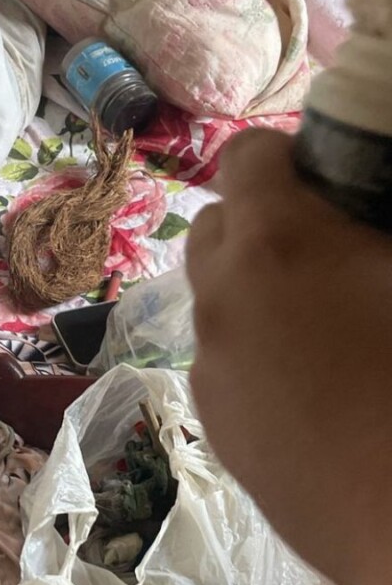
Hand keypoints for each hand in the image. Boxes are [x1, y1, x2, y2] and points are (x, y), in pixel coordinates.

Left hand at [186, 128, 391, 584]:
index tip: (327, 178)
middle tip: (326, 247)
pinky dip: (252, 354)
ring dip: (254, 292)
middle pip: (215, 228)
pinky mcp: (216, 428)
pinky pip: (223, 363)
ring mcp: (209, 369)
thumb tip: (365, 234)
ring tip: (322, 322)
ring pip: (215, 302)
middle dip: (260, 222)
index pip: (245, 158)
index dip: (287, 157)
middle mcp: (222, 300)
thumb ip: (378, 234)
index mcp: (276, 244)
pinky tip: (311, 388)